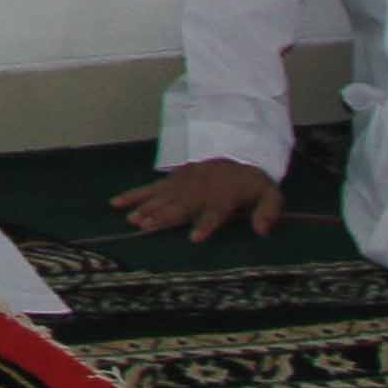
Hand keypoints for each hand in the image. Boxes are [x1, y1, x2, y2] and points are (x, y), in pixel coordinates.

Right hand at [109, 161, 283, 240]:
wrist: (238, 151)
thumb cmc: (251, 181)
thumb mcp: (270, 194)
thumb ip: (268, 211)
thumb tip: (262, 231)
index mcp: (224, 196)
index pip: (215, 212)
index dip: (206, 224)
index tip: (194, 237)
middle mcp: (201, 190)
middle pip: (181, 205)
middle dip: (164, 215)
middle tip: (146, 226)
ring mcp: (183, 183)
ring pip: (163, 197)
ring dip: (147, 208)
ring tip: (133, 220)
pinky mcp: (172, 179)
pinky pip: (151, 187)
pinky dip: (134, 194)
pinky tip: (117, 203)